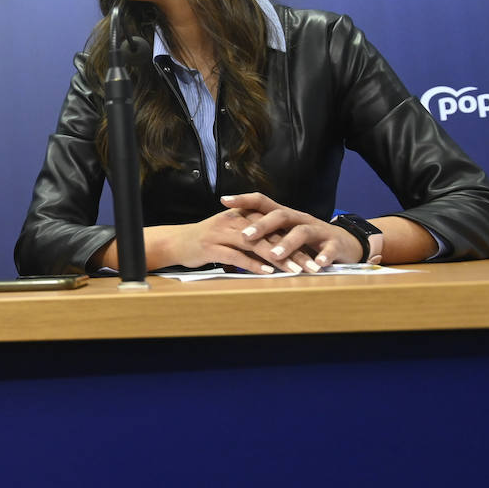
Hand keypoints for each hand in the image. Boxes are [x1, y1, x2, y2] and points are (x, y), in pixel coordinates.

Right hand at [157, 197, 321, 274]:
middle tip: (312, 265)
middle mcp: (233, 221)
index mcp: (241, 215)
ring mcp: (221, 233)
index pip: (275, 226)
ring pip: (256, 244)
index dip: (295, 240)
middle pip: (271, 235)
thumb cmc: (205, 240)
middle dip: (293, 251)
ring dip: (278, 258)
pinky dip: (253, 264)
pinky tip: (268, 272)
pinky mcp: (211, 247)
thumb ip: (252, 235)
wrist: (175, 242)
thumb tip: (278, 247)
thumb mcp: (230, 231)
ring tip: (296, 270)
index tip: (313, 254)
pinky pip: (236, 256)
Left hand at [218, 193, 361, 272]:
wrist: (346, 243)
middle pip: (280, 216)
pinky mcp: (335, 244)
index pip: (262, 202)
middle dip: (262, 225)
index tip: (223, 200)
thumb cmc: (307, 241)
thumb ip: (263, 235)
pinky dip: (323, 256)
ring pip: (302, 232)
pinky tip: (317, 264)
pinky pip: (330, 249)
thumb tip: (231, 235)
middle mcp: (300, 219)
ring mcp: (318, 230)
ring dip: (287, 244)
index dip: (244, 200)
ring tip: (274, 255)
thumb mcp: (284, 234)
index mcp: (285, 215)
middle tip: (245, 235)